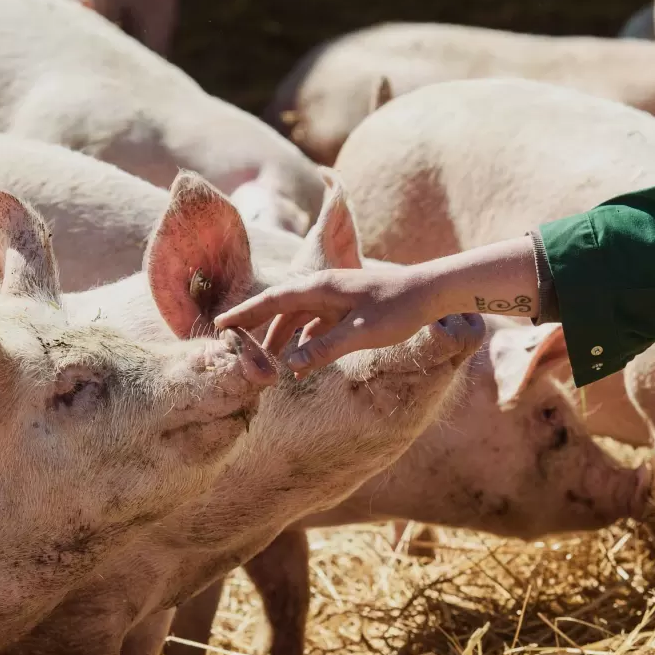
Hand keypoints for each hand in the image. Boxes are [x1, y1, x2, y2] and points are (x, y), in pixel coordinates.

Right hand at [214, 237, 539, 375]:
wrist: (434, 292)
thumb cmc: (400, 308)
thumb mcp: (361, 333)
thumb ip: (324, 349)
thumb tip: (290, 365)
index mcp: (321, 287)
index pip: (273, 299)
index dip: (245, 313)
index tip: (220, 323)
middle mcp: (325, 288)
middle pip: (281, 309)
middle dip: (259, 329)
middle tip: (237, 349)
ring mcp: (337, 297)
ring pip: (300, 319)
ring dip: (285, 340)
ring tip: (272, 366)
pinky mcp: (350, 307)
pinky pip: (318, 325)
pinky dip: (308, 342)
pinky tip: (304, 364)